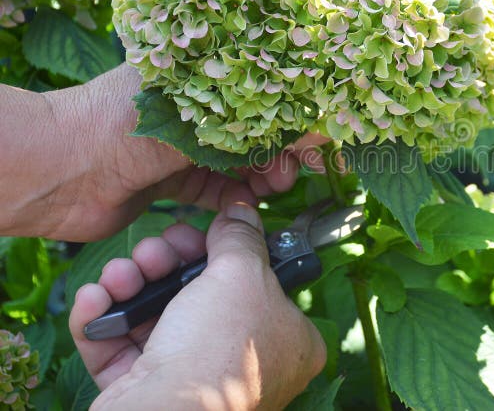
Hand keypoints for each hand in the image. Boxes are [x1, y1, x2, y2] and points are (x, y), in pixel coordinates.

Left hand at [0, 64, 327, 240]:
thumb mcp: (195, 119)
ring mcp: (180, 147)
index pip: (259, 89)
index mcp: (193, 74)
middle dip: (280, 149)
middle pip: (252, 128)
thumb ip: (258, 127)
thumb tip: (319, 130)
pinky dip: (235, 198)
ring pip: (237, 161)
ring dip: (261, 174)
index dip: (291, 113)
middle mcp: (190, 108)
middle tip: (296, 167)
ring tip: (275, 185)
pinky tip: (249, 203)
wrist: (55, 172)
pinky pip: (215, 190)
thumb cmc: (120, 126)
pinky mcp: (170, 182)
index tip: (317, 137)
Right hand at [69, 202, 325, 409]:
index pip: (263, 284)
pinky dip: (104, 320)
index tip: (207, 231)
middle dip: (168, 262)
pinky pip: (122, 349)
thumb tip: (241, 212)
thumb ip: (241, 237)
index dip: (231, 254)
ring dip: (132, 284)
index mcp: (288, 340)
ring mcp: (195, 380)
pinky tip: (94, 298)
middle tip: (154, 248)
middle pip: (202, 293)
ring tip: (121, 274)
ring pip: (158, 316)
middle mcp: (245, 363)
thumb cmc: (220, 347)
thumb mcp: (242, 273)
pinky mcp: (148, 394)